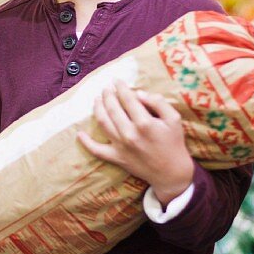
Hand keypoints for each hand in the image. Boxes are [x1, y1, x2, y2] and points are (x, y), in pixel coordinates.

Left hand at [76, 81, 193, 206]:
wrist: (171, 172)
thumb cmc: (173, 143)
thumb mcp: (174, 119)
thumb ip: (158, 102)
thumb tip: (139, 93)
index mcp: (144, 122)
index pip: (127, 99)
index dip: (121, 87)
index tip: (117, 81)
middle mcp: (129, 133)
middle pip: (112, 108)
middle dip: (107, 95)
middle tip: (106, 88)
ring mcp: (121, 146)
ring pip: (103, 122)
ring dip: (97, 108)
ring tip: (97, 99)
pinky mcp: (116, 157)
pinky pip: (97, 150)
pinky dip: (86, 142)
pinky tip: (80, 134)